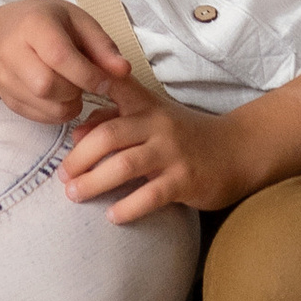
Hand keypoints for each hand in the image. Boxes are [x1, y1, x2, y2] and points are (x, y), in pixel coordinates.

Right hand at [0, 0, 131, 124]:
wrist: (5, 32)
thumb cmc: (48, 23)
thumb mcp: (79, 21)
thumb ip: (103, 46)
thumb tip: (123, 71)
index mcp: (33, 25)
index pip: (58, 56)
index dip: (87, 74)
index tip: (105, 81)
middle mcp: (11, 51)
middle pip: (47, 86)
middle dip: (76, 89)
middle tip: (84, 80)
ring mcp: (5, 78)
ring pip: (46, 106)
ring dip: (70, 103)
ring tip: (73, 86)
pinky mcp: (7, 98)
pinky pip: (41, 117)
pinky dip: (59, 111)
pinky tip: (61, 94)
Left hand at [58, 92, 240, 223]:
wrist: (238, 150)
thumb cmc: (185, 135)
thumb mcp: (151, 120)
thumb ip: (112, 121)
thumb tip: (75, 136)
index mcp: (146, 105)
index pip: (114, 87)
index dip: (88, 85)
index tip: (63, 93)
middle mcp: (158, 124)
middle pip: (108, 135)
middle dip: (79, 157)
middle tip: (62, 175)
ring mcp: (172, 152)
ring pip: (124, 165)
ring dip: (94, 182)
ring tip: (75, 195)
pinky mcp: (185, 180)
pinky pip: (151, 195)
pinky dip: (128, 207)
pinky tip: (113, 216)